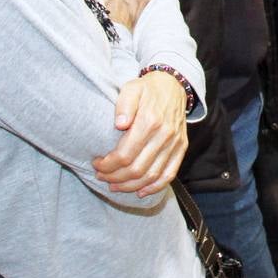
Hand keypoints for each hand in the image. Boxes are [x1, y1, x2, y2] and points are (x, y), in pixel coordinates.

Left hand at [92, 71, 187, 196]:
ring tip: (114, 185)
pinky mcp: (181, 148)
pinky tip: (140, 192)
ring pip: (151, 175)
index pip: (125, 154)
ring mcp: (174, 143)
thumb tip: (120, 124)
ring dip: (130, 186)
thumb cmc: (147, 89)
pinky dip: (155, 187)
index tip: (97, 164)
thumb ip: (124, 104)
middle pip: (136, 169)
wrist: (174, 85)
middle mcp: (164, 135)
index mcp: (150, 121)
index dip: (108, 165)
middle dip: (114, 177)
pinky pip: (169, 174)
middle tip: (101, 176)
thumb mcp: (132, 89)